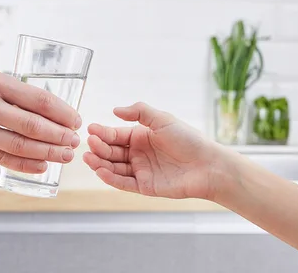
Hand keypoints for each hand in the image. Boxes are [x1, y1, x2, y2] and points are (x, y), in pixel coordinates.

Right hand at [0, 66, 81, 173]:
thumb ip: (14, 94)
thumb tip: (51, 113)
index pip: (40, 100)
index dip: (63, 113)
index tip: (77, 121)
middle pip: (33, 125)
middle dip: (60, 136)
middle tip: (75, 142)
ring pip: (19, 145)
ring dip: (47, 153)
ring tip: (64, 156)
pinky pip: (1, 159)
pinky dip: (25, 164)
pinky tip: (41, 166)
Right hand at [83, 102, 233, 199]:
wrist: (208, 165)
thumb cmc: (188, 140)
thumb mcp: (163, 119)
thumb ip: (139, 112)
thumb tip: (115, 110)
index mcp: (141, 136)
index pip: (116, 134)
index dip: (103, 132)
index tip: (91, 129)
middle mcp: (139, 153)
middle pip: (112, 151)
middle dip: (99, 148)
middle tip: (89, 143)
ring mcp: (141, 170)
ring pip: (114, 167)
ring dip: (100, 163)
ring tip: (89, 158)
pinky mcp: (145, 186)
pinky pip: (123, 183)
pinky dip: (111, 178)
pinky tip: (101, 171)